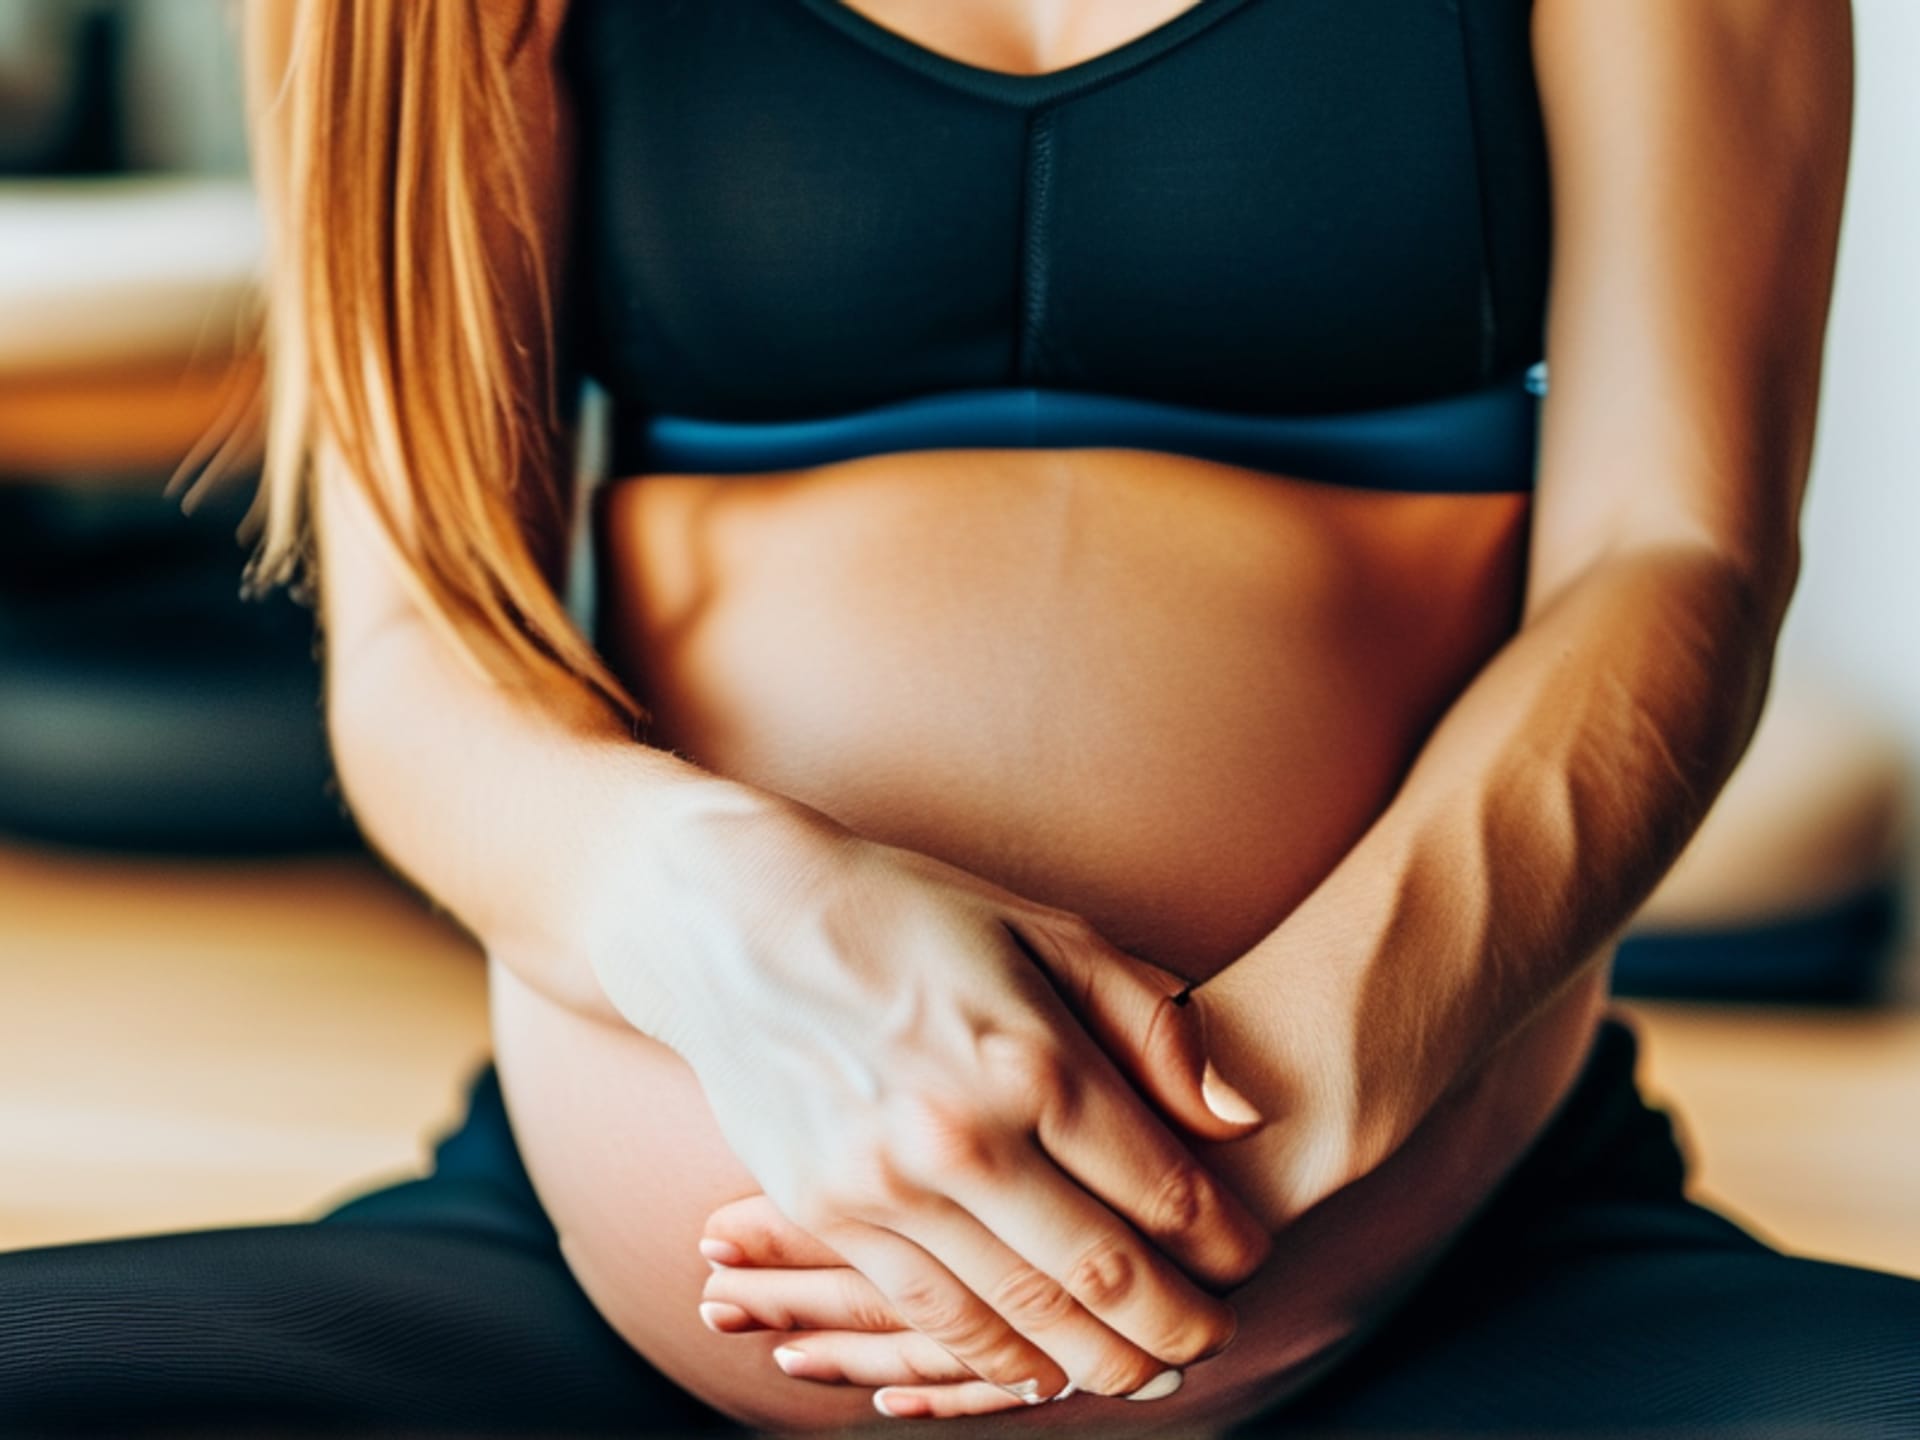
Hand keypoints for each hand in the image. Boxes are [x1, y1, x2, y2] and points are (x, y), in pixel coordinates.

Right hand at [590, 790, 1271, 1400]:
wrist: (737, 918)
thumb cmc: (906, 911)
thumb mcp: (1045, 932)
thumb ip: (1150, 1026)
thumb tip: (1239, 1119)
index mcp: (1033, 1057)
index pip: (1163, 1191)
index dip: (1224, 1245)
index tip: (1248, 1261)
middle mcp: (964, 1135)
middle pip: (1103, 1275)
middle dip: (1179, 1327)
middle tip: (1214, 1341)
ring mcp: (887, 1184)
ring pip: (1022, 1315)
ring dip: (1098, 1361)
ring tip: (1146, 1374)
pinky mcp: (828, 1211)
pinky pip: (930, 1315)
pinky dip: (995, 1360)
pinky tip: (1039, 1373)